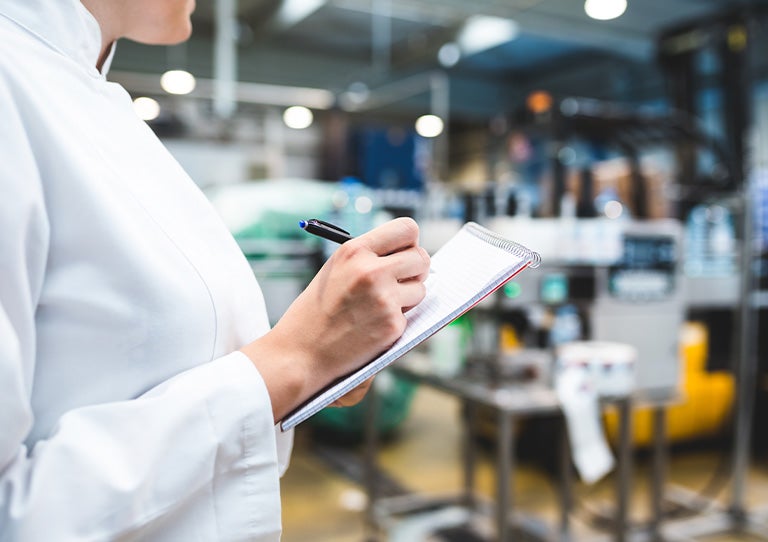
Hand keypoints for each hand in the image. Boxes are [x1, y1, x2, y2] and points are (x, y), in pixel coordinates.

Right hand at [241, 217, 429, 420]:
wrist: (300, 352)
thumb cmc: (316, 311)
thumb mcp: (336, 270)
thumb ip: (368, 257)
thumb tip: (407, 253)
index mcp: (355, 251)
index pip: (407, 229)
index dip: (410, 242)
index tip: (404, 253)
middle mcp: (372, 270)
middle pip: (421, 258)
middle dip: (416, 270)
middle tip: (402, 281)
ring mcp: (384, 298)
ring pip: (420, 289)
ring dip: (408, 298)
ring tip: (379, 307)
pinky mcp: (392, 325)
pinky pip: (410, 315)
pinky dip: (396, 321)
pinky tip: (373, 326)